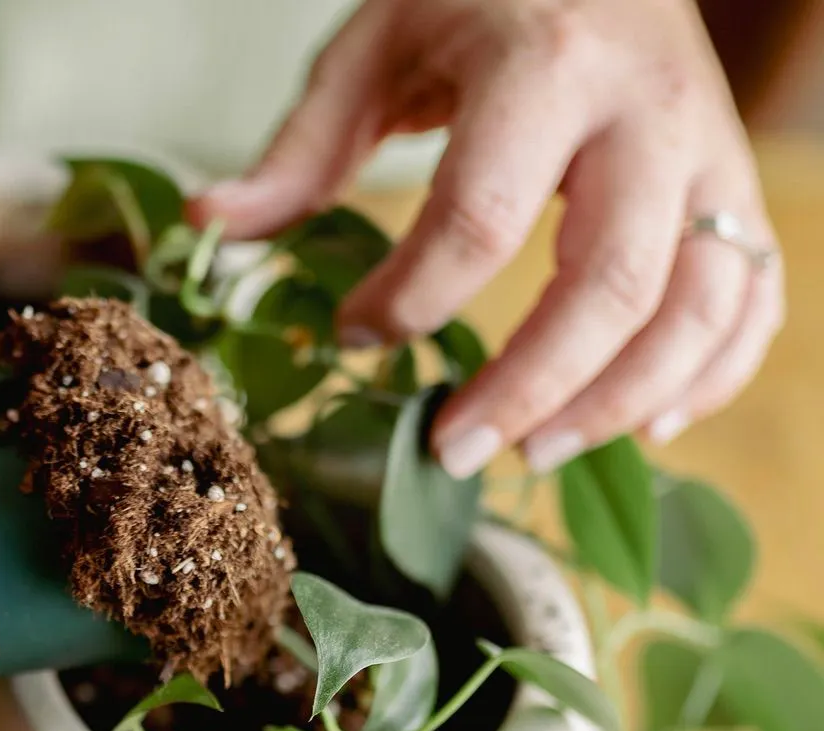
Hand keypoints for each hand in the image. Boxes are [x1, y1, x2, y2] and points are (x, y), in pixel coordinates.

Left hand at [193, 0, 782, 476]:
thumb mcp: (377, 44)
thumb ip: (301, 148)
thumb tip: (212, 229)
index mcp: (547, 64)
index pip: (478, 218)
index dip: (410, 300)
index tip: (353, 334)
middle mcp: (648, 110)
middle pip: (610, 284)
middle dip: (527, 387)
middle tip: (454, 451)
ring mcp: (708, 150)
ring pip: (696, 304)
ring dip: (618, 401)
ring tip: (535, 455)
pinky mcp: (734, 185)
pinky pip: (749, 295)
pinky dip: (713, 373)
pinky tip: (649, 426)